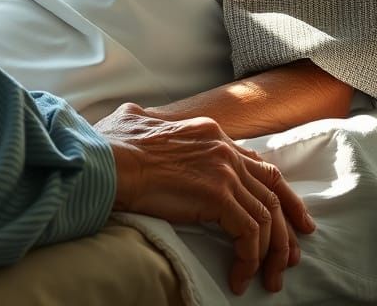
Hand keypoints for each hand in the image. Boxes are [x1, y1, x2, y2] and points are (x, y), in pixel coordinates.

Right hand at [96, 103, 313, 295]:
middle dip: (289, 222)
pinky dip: (250, 259)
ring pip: (268, 216)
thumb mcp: (134, 119)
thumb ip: (152, 122)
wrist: (105, 160)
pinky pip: (250, 234)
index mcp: (206, 130)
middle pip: (272, 187)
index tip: (286, 214)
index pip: (254, 162)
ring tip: (269, 278)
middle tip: (293, 252)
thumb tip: (144, 121)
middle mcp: (221, 146)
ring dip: (272, 252)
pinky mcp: (218, 195)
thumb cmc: (111, 145)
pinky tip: (240, 277)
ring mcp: (222, 169)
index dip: (275, 190)